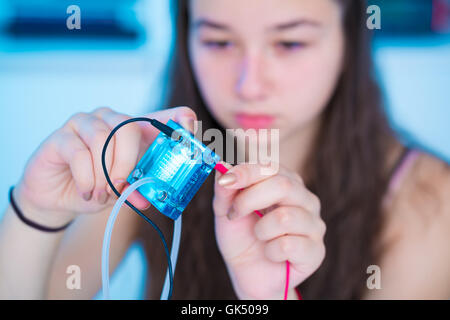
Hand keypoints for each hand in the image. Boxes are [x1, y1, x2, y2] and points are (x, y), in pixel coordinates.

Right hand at [14, 106, 196, 226]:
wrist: (60, 197)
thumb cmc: (99, 187)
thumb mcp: (125, 189)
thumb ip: (138, 188)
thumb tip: (148, 198)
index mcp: (134, 130)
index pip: (162, 116)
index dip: (179, 119)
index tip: (189, 131)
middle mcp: (111, 119)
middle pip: (128, 126)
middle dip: (128, 162)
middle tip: (121, 186)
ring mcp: (85, 123)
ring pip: (102, 138)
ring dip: (104, 174)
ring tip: (102, 193)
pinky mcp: (61, 135)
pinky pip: (79, 153)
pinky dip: (86, 178)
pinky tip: (87, 192)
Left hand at [213, 162, 325, 298]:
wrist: (248, 274)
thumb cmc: (241, 238)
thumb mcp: (226, 211)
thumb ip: (224, 190)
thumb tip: (223, 168)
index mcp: (286, 182)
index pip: (271, 167)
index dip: (247, 172)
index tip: (227, 180)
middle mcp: (304, 199)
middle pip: (283, 186)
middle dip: (250, 200)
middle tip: (234, 214)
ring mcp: (314, 224)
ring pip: (285, 217)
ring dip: (260, 230)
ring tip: (258, 236)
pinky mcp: (316, 251)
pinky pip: (289, 245)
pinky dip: (271, 251)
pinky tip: (271, 254)